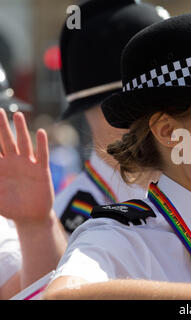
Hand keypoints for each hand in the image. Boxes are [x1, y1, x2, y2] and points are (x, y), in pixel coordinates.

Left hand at [0, 109, 53, 225]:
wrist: (30, 216)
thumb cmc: (10, 208)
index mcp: (0, 168)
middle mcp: (13, 163)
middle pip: (6, 140)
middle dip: (1, 126)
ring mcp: (28, 165)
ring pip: (23, 143)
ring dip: (20, 129)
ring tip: (17, 115)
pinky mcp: (41, 171)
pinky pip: (41, 155)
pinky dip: (41, 144)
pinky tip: (40, 133)